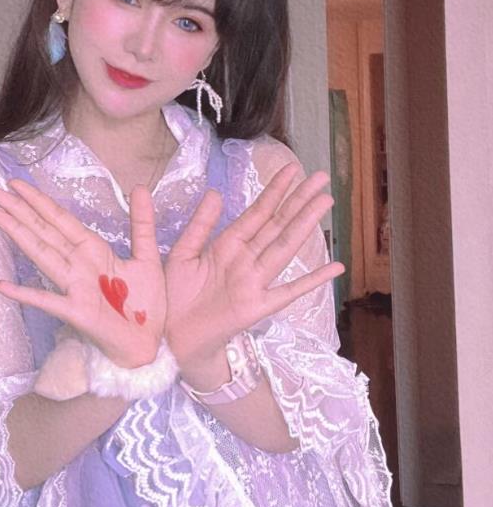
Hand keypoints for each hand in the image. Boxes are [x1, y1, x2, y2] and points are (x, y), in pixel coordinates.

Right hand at [0, 180, 166, 367]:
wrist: (149, 343)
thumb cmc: (145, 306)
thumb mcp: (148, 257)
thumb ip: (142, 224)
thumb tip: (139, 187)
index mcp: (94, 250)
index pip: (61, 219)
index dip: (38, 200)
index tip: (15, 183)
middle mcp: (79, 265)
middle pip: (44, 231)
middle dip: (18, 209)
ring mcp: (75, 287)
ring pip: (43, 254)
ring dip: (19, 234)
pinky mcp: (77, 312)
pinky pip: (49, 302)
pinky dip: (26, 294)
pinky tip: (3, 287)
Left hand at [164, 162, 343, 368]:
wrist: (170, 337)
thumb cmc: (174, 297)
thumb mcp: (182, 254)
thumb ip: (200, 225)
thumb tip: (216, 192)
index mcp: (227, 245)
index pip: (257, 212)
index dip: (275, 191)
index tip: (292, 168)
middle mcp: (246, 260)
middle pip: (277, 224)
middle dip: (299, 200)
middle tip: (322, 177)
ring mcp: (255, 283)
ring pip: (284, 247)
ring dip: (305, 224)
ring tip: (325, 202)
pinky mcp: (257, 307)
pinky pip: (289, 291)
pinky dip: (312, 280)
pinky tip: (336, 268)